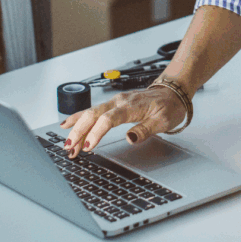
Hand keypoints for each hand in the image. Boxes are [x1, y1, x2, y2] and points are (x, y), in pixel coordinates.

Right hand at [59, 85, 188, 157]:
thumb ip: (145, 130)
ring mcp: (115, 101)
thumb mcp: (163, 121)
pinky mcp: (113, 104)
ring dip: (77, 128)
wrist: (173, 92)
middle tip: (70, 148)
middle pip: (93, 115)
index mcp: (131, 106)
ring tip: (67, 144)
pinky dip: (79, 118)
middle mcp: (119, 101)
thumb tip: (130, 138)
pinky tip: (68, 124)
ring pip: (90, 113)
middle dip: (79, 131)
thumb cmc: (169, 106)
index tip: (88, 147)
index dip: (96, 133)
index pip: (108, 119)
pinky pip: (93, 110)